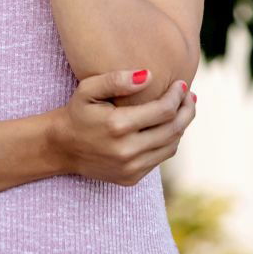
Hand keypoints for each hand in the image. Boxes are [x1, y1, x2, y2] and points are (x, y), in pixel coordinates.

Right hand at [50, 69, 195, 185]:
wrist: (61, 147)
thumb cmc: (76, 112)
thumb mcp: (88, 89)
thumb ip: (116, 79)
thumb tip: (149, 75)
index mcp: (118, 125)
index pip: (164, 110)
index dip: (177, 96)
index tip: (182, 84)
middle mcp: (127, 150)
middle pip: (173, 130)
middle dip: (187, 110)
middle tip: (191, 96)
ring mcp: (130, 168)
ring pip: (171, 146)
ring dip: (181, 127)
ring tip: (184, 110)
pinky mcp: (131, 178)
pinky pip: (159, 158)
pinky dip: (168, 142)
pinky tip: (167, 127)